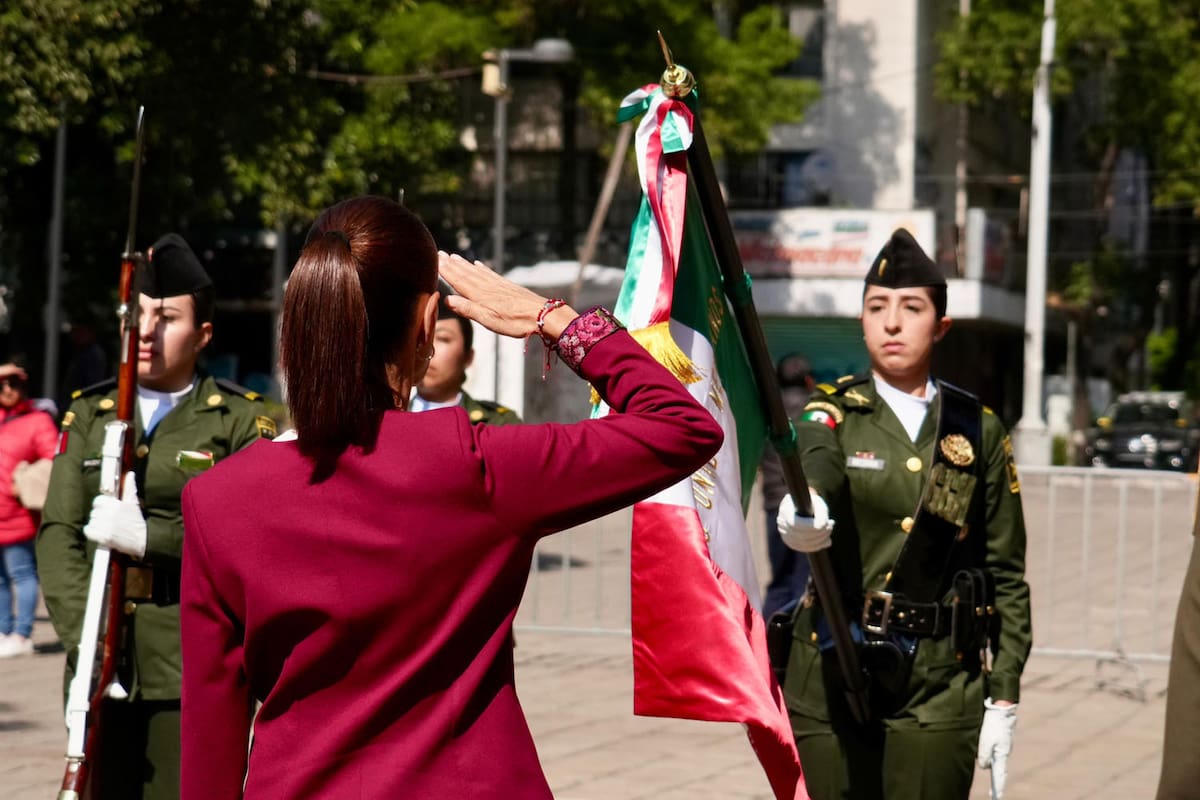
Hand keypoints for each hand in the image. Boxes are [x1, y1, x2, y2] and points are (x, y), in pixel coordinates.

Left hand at [83, 472, 146, 558]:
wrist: (141, 539)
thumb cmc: (136, 521)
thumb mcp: (133, 503)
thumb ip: (129, 488)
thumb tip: (130, 474)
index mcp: (115, 505)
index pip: (97, 501)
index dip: (101, 506)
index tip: (108, 511)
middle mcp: (109, 514)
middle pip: (94, 512)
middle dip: (100, 516)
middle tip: (109, 521)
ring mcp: (105, 526)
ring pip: (91, 521)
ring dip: (96, 525)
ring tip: (106, 528)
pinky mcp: (103, 537)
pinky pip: (88, 531)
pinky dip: (91, 533)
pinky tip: (100, 533)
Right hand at [436, 251, 577, 339]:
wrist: (541, 315)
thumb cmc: (514, 321)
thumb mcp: (488, 320)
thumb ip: (467, 309)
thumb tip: (446, 300)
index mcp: (479, 295)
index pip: (458, 280)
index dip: (446, 271)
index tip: (435, 260)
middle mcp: (486, 286)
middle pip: (465, 273)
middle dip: (451, 264)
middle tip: (439, 253)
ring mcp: (497, 284)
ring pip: (476, 271)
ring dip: (463, 264)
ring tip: (453, 256)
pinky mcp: (506, 286)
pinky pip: (490, 273)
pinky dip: (481, 267)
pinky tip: (477, 264)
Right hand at [776, 489, 833, 551]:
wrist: (802, 506)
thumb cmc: (811, 503)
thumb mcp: (817, 502)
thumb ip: (821, 512)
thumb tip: (823, 526)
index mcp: (785, 510)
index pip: (796, 524)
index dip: (813, 527)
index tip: (828, 522)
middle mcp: (781, 522)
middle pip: (801, 535)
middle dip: (821, 533)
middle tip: (831, 525)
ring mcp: (784, 534)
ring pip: (803, 543)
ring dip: (821, 539)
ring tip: (830, 530)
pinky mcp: (790, 542)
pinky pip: (804, 548)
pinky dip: (817, 546)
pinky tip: (827, 541)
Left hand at [977, 698, 1017, 798]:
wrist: (1001, 710)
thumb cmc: (993, 725)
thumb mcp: (986, 741)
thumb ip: (984, 756)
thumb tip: (983, 767)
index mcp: (1001, 755)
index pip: (999, 775)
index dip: (997, 788)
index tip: (996, 798)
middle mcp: (1002, 753)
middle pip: (995, 768)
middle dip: (995, 781)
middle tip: (992, 795)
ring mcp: (1001, 746)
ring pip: (989, 756)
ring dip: (984, 755)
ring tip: (983, 746)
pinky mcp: (997, 740)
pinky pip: (988, 747)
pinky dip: (984, 747)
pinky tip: (983, 739)